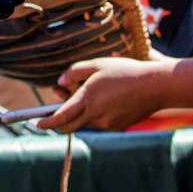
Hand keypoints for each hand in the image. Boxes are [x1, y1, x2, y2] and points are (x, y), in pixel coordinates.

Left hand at [37, 56, 175, 132]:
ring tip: (82, 90)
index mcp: (89, 98)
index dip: (47, 123)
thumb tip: (60, 82)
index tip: (37, 124)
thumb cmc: (125, 72)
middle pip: (69, 125)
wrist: (155, 86)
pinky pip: (98, 122)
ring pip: (84, 122)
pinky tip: (99, 98)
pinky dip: (92, 114)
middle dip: (58, 120)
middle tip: (54, 106)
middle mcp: (97, 114)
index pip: (62, 116)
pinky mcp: (117, 127)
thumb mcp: (97, 65)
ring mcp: (108, 123)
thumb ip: (75, 72)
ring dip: (77, 112)